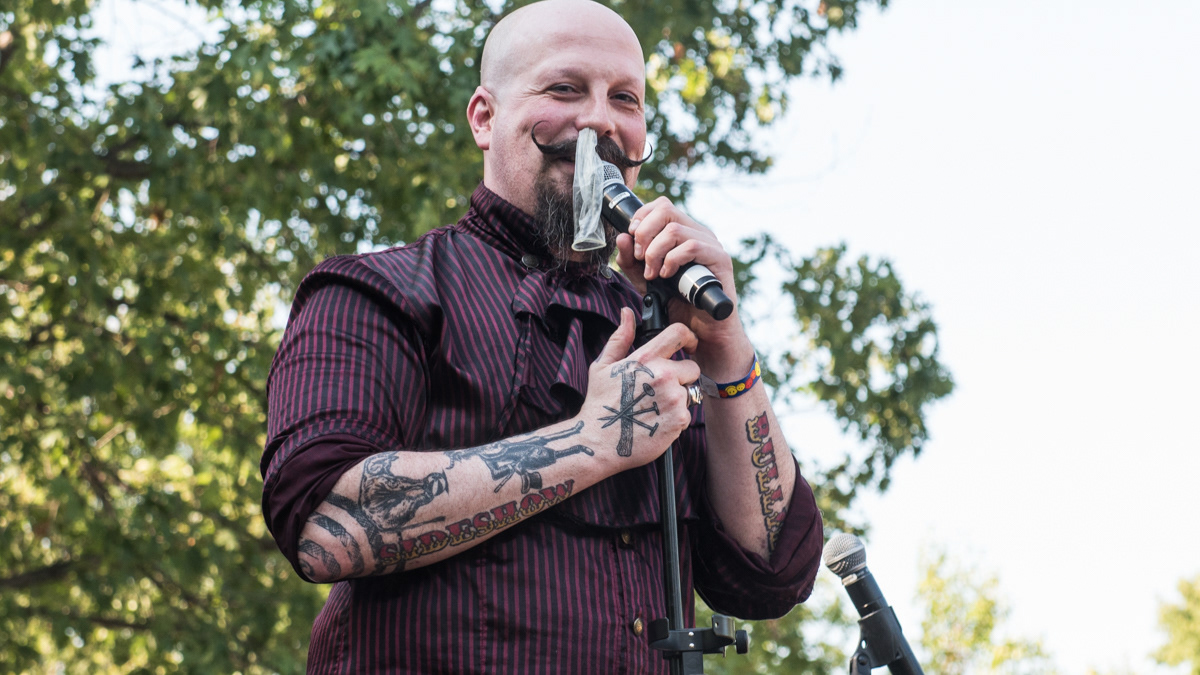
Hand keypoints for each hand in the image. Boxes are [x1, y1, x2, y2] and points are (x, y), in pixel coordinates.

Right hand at [577, 308, 699, 467]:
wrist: (598, 441)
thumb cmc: (600, 403)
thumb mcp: (603, 366)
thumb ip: (620, 338)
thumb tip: (627, 313)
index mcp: (645, 359)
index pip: (678, 334)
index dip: (688, 337)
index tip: (690, 344)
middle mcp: (663, 375)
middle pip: (692, 368)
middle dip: (681, 377)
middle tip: (660, 390)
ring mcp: (673, 398)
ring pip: (689, 393)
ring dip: (677, 400)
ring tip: (653, 409)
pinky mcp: (680, 419)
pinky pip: (687, 414)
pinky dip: (676, 419)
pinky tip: (656, 422)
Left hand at [614, 197, 753, 379]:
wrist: (702, 334)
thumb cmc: (678, 306)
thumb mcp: (646, 282)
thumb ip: (632, 262)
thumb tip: (622, 237)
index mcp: (683, 232)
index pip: (660, 206)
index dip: (641, 218)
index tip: (631, 241)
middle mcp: (698, 233)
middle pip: (666, 209)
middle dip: (644, 233)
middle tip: (639, 258)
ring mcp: (711, 245)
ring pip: (675, 229)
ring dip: (655, 251)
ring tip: (652, 274)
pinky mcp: (720, 259)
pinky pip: (692, 246)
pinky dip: (672, 260)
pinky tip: (666, 276)